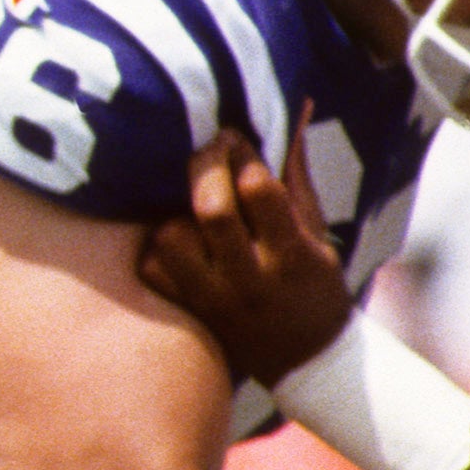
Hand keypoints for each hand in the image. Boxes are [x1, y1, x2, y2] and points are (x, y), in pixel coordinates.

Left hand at [137, 132, 350, 384]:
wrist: (305, 363)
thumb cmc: (313, 283)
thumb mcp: (318, 233)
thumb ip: (296, 173)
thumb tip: (294, 106)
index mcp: (293, 255)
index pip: (260, 191)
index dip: (243, 155)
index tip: (236, 138)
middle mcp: (250, 279)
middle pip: (211, 211)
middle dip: (205, 167)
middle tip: (207, 150)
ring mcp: (213, 299)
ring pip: (171, 237)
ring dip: (177, 209)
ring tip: (193, 202)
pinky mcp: (185, 311)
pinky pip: (152, 265)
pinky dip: (158, 243)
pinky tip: (179, 236)